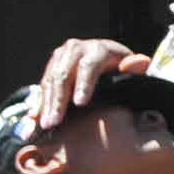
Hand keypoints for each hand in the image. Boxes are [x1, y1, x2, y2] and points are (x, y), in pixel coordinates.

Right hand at [32, 36, 147, 127]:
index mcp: (98, 49)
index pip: (88, 66)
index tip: (79, 104)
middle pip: (63, 75)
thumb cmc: (120, 69)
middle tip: (54, 122)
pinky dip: (38, 103)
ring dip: (45, 104)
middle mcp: (75, 49)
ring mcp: (60, 57)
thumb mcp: (131, 68)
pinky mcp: (50, 67)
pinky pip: (42, 86)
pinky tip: (34, 119)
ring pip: (49, 81)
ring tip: (44, 125)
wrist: (104, 60)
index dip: (83, 85)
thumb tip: (139, 63)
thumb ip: (135, 68)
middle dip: (58, 101)